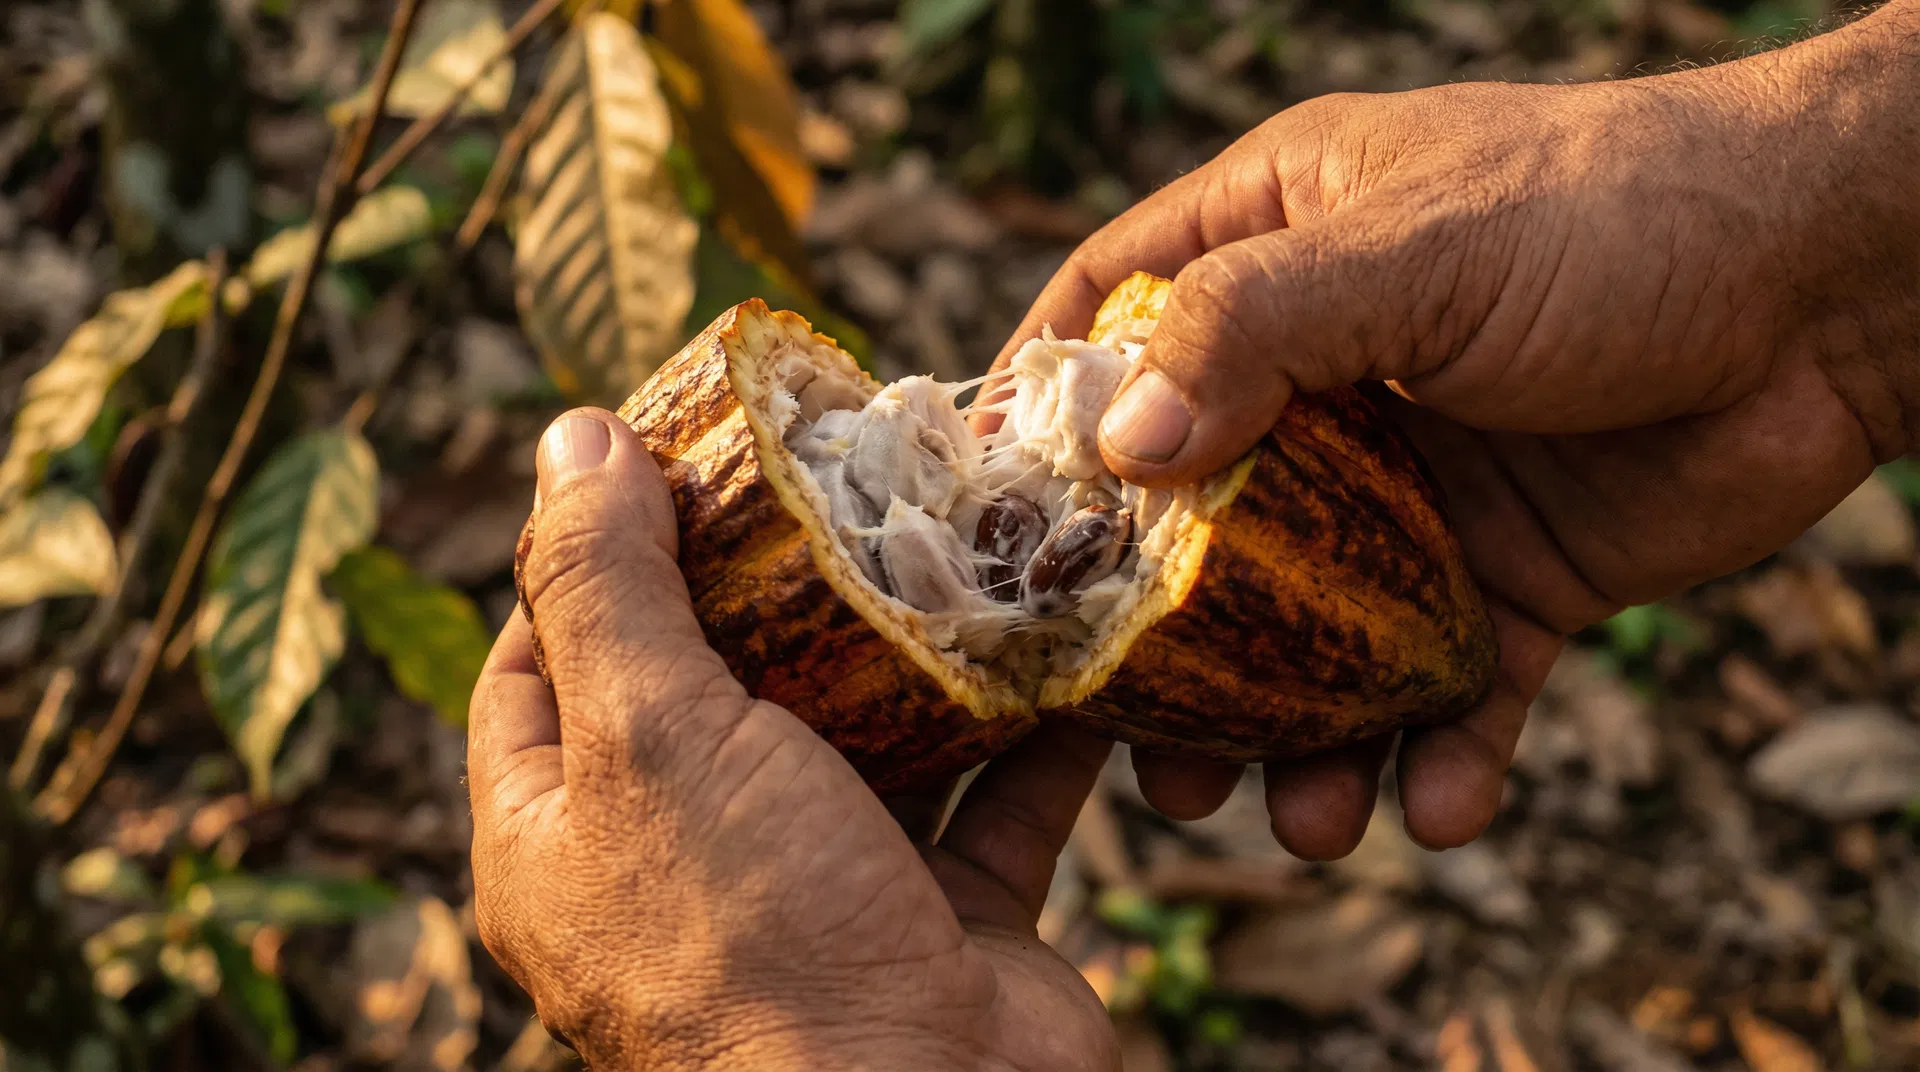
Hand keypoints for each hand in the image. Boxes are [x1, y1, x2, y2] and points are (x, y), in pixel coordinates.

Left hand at [469, 411, 1120, 1069]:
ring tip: (952, 526)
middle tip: (825, 471)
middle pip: (711, 691)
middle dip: (771, 581)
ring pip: (859, 739)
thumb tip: (569, 438)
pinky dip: (1026, 726)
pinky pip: (984, 801)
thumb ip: (605, 586)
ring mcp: (817, 898)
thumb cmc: (754, 942)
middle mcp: (683, 872)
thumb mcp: (648, 736)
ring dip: (910, 646)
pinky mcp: (940, 919)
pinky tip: (1061, 631)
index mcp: (567, 843)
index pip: (538, 670)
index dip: (585, 558)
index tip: (662, 461)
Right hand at [992, 5, 1919, 856]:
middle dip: (1163, 638)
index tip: (987, 515)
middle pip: (1192, 516)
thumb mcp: (1417, 243)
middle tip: (1135, 735)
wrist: (1836, 289)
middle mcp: (1326, 378)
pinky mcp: (1509, 576)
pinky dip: (1439, 756)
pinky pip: (1450, 687)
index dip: (1043, 406)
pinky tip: (1438, 805)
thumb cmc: (1617, 212)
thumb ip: (1256, 328)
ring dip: (1297, 738)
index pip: (1111, 315)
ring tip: (1297, 818)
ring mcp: (1413, 489)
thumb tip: (1120, 445)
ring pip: (1310, 631)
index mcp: (1278, 250)